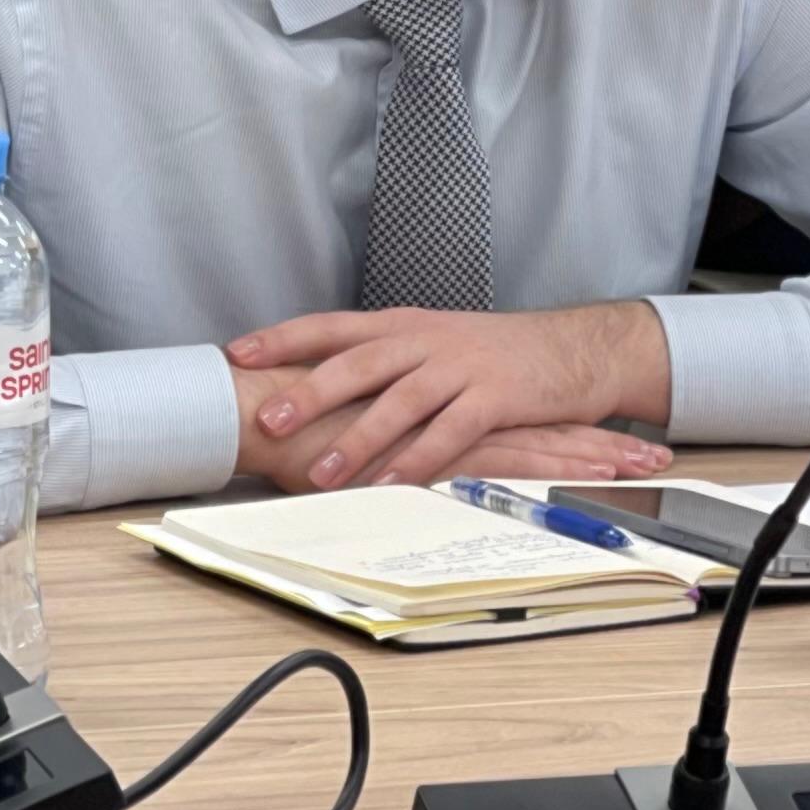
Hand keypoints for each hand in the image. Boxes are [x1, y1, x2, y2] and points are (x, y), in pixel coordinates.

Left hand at [225, 301, 674, 493]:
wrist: (572, 349)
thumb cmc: (494, 354)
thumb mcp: (432, 344)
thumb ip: (383, 363)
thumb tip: (318, 387)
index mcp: (403, 323)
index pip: (332, 325)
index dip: (284, 337)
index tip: (237, 352)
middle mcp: (426, 339)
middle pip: (358, 361)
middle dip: (309, 390)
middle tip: (267, 419)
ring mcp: (461, 366)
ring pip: (399, 401)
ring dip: (357, 439)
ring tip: (321, 473)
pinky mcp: (495, 397)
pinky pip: (450, 432)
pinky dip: (418, 460)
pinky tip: (391, 485)